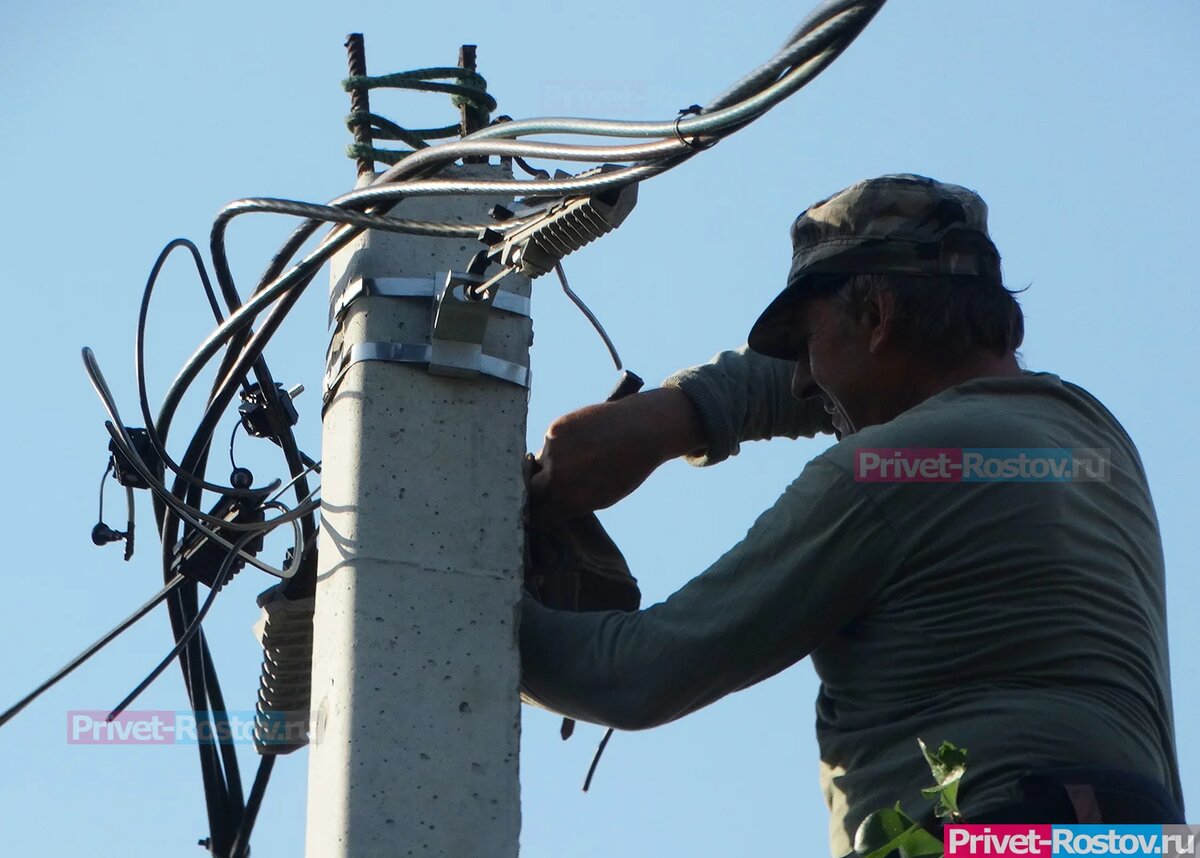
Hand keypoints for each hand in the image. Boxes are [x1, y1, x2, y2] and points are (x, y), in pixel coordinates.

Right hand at [530, 388, 705, 520]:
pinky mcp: (554, 430)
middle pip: (529, 492)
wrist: (642, 431)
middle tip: (543, 487)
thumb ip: (573, 502)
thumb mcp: (602, 497)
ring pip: (536, 464)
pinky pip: (546, 442)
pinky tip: (577, 441)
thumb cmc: (627, 468)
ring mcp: (553, 453)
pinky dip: (556, 444)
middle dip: (534, 492)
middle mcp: (557, 479)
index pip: (538, 515)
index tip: (542, 508)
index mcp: (570, 501)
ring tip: (571, 458)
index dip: (539, 512)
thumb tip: (550, 503)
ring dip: (545, 465)